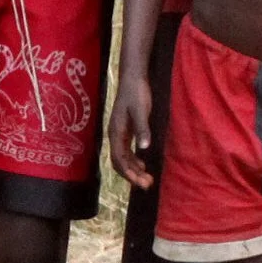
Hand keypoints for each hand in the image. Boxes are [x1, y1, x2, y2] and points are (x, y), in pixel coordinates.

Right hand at [107, 75, 154, 190]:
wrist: (132, 77)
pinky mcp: (125, 130)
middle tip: (147, 185)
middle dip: (132, 175)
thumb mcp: (140, 110)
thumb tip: (144, 148)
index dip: (128, 172)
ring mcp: (119, 133)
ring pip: (123, 158)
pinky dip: (133, 161)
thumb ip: (142, 128)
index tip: (140, 182)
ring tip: (147, 179)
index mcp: (115, 132)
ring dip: (133, 170)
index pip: (119, 159)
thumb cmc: (136, 93)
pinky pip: (126, 151)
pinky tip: (143, 165)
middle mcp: (114, 135)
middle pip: (119, 162)